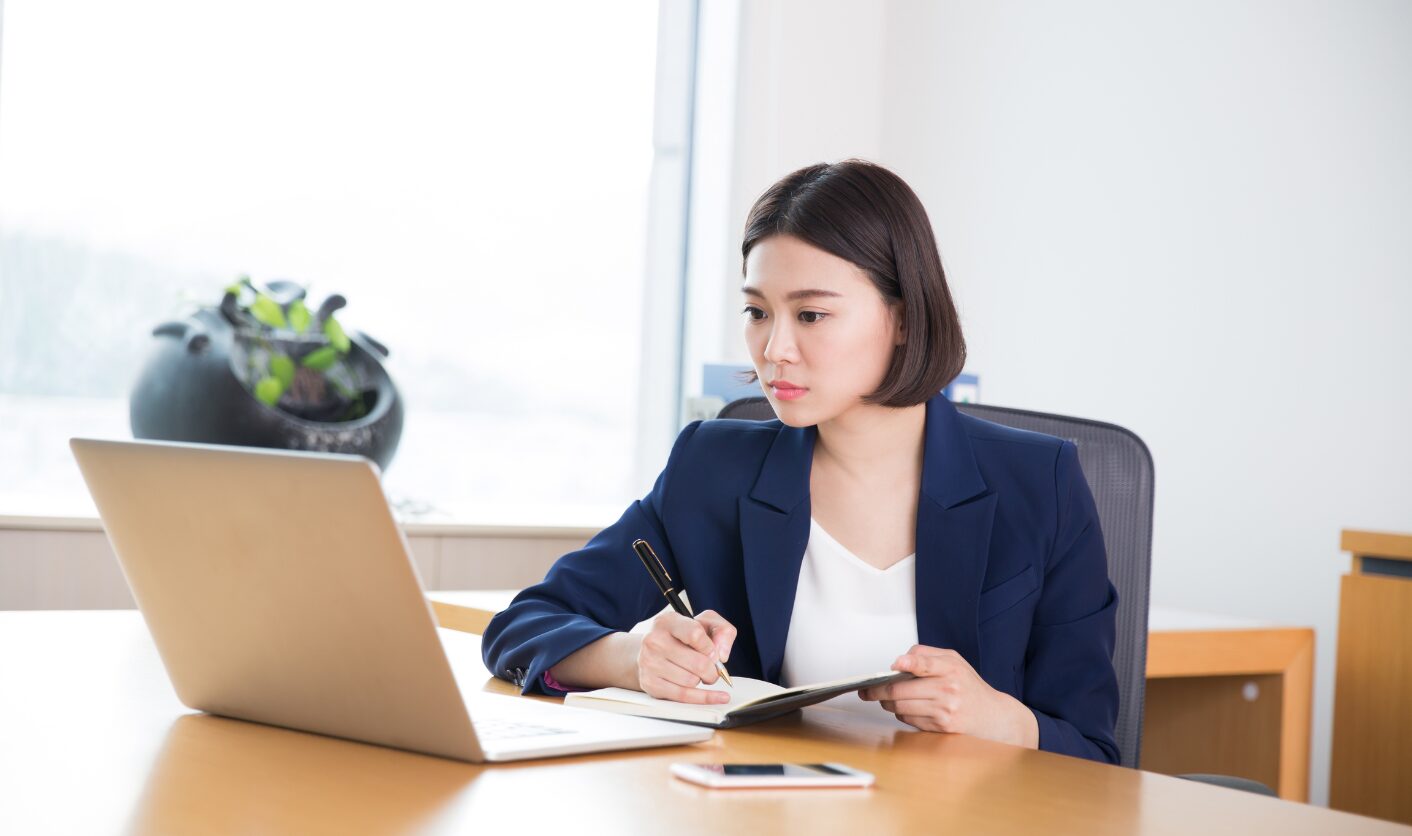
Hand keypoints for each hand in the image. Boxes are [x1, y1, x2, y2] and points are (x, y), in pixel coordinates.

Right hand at [635, 610, 736, 705]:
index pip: (695, 634)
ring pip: (691, 681)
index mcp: (667, 622)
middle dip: (712, 670)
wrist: (653, 650)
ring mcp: (649, 663)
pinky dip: (704, 698)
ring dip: (702, 680)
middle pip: (698, 663)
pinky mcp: (650, 683)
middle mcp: (654, 641)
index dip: (711, 647)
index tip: (715, 654)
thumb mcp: (704, 623)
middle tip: (713, 669)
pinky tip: (718, 696)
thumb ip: (722, 631)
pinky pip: (683, 696)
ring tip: (698, 673)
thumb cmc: (682, 636)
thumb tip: (722, 655)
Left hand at [858, 644, 1038, 748]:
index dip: (908, 662)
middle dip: (877, 690)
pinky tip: (907, 709)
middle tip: (867, 690)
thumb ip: (927, 655)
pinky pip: (910, 720)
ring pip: (900, 707)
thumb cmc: (969, 686)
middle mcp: (947, 688)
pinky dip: (902, 714)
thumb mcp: (954, 661)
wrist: (992, 716)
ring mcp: (944, 709)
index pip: (925, 663)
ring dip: (887, 703)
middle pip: (900, 690)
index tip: (895, 664)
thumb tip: (900, 660)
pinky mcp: (941, 726)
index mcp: (949, 667)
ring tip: (886, 699)